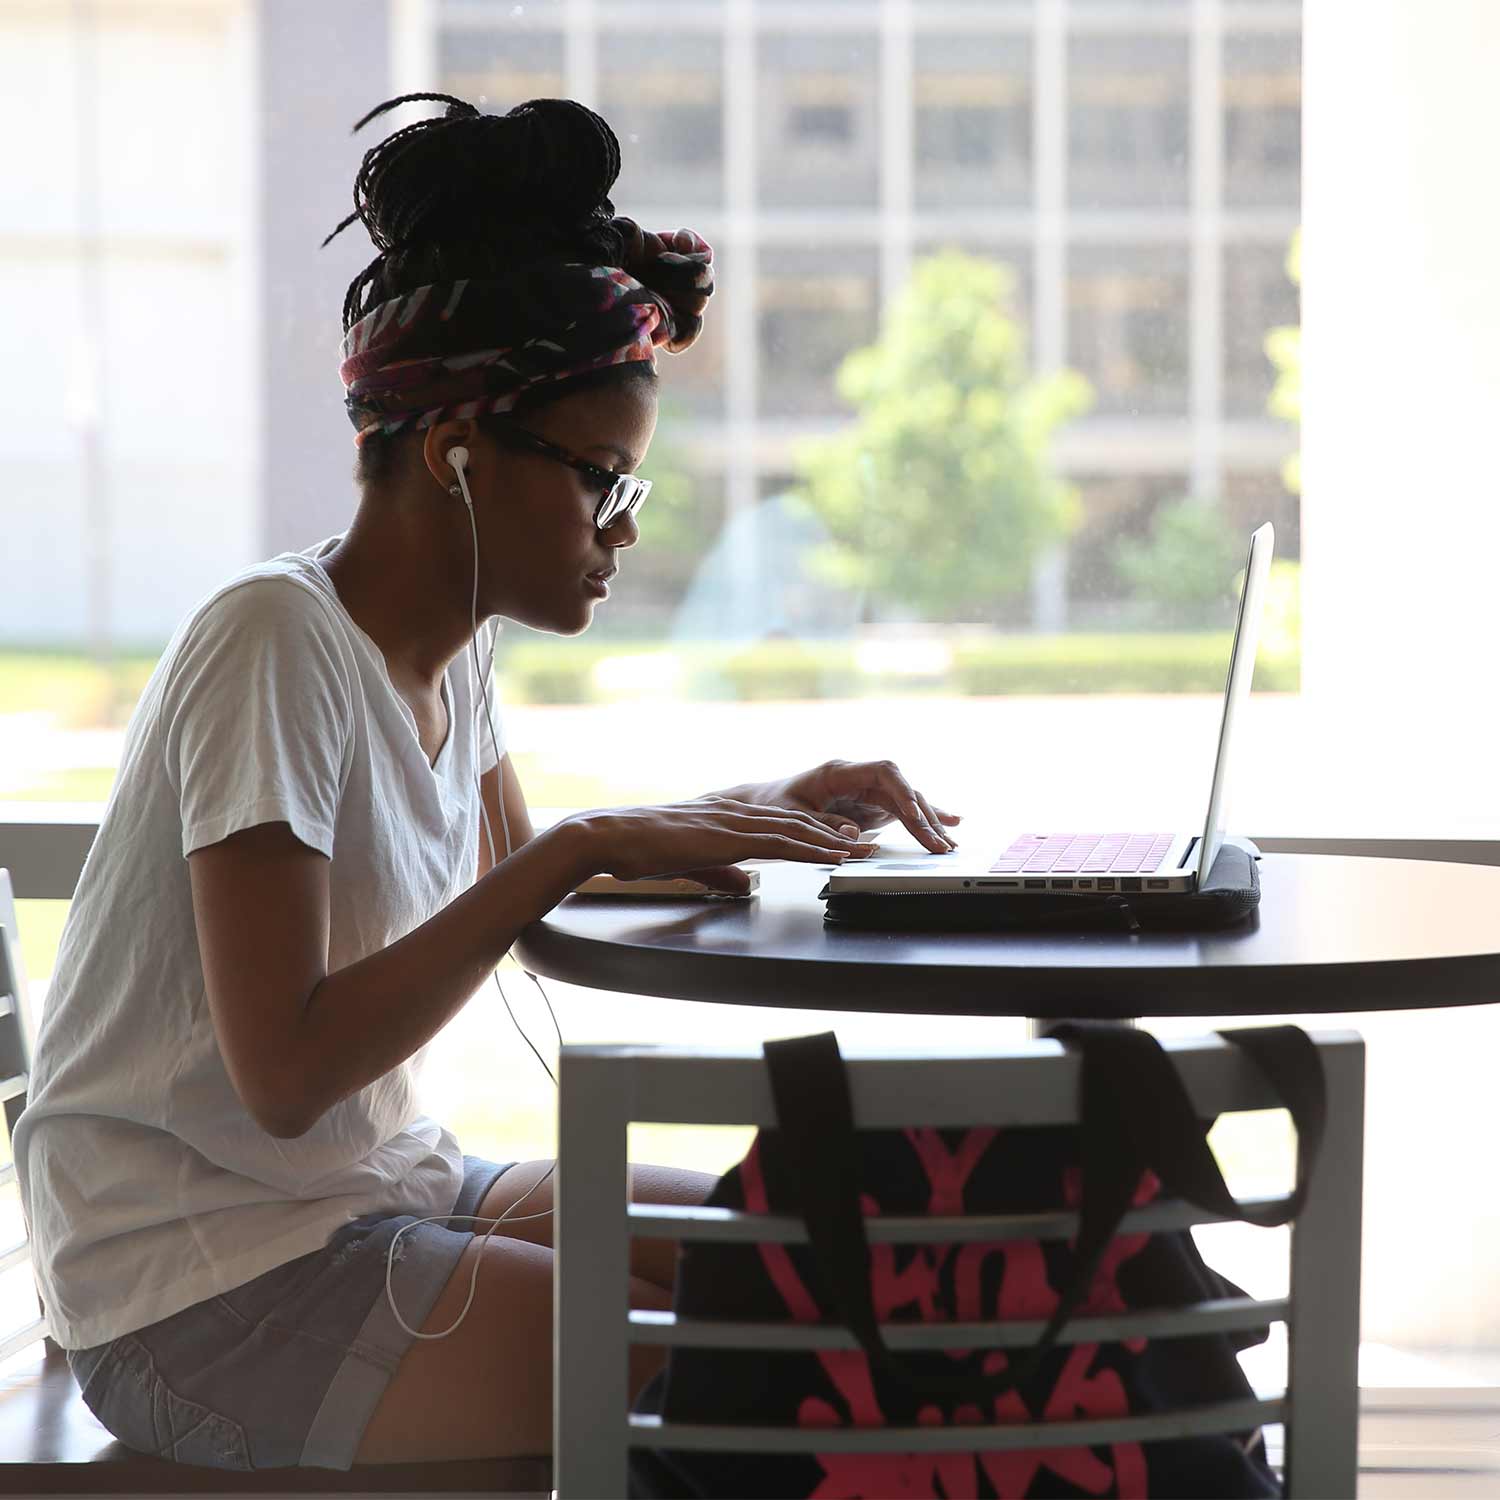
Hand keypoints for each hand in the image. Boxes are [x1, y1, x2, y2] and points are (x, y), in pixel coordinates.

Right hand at [566, 797, 877, 894]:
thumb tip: (744, 885)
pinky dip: (811, 850)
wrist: (610, 837)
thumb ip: (721, 873)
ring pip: (796, 830)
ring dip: (833, 842)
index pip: (782, 824)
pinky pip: (778, 843)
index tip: (845, 841)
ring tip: (863, 851)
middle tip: (869, 844)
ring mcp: (733, 822)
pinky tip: (832, 856)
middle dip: (837, 835)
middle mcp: (736, 814)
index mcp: (728, 819)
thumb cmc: (640, 852)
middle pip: (799, 823)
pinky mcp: (727, 836)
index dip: (817, 832)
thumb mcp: (691, 864)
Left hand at [713, 760, 960, 854]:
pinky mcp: (871, 804)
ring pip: (907, 801)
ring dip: (928, 823)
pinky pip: (903, 810)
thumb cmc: (773, 805)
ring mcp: (867, 790)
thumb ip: (822, 824)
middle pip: (902, 790)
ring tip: (947, 845)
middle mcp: (858, 776)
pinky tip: (952, 822)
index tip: (916, 817)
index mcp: (839, 771)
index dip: (903, 792)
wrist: (763, 804)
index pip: (884, 771)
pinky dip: (924, 818)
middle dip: (923, 818)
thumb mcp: (791, 817)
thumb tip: (855, 834)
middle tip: (939, 846)